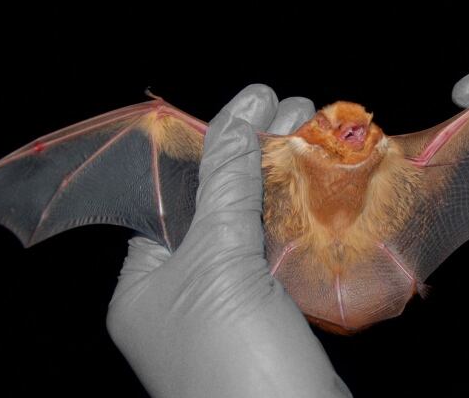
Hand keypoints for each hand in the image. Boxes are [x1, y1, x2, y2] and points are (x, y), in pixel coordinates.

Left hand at [106, 85, 350, 396]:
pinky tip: (324, 184)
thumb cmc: (234, 365)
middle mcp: (182, 292)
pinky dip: (302, 218)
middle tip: (293, 108)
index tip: (249, 103)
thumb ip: (226, 187)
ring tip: (313, 130)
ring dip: (282, 180)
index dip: (210, 143)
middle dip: (253, 153)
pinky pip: (284, 254)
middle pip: (215, 204)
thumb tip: (241, 112)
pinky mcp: (277, 315)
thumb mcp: (220, 266)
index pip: (170, 192)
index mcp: (145, 282)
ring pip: (254, 227)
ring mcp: (232, 304)